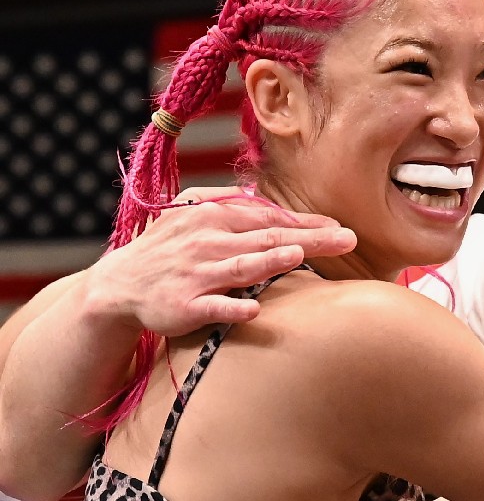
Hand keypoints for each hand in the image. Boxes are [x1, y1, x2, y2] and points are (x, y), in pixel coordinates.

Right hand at [84, 186, 356, 335]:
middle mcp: (207, 242)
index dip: (306, 223)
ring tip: (301, 255)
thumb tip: (262, 193)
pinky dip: (232, 306)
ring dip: (272, 260)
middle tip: (347, 240)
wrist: (119, 286)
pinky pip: (213, 306)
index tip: (340, 228)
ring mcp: (196, 274)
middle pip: (267, 238)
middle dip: (309, 239)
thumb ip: (228, 202)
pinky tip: (254, 308)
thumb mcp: (191, 213)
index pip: (269, 218)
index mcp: (213, 217)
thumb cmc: (167, 248)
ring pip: (242, 266)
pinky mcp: (184, 306)